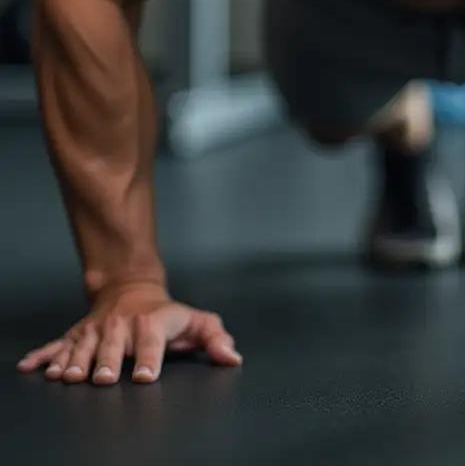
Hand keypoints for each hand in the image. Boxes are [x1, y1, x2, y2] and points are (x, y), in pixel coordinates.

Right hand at [16, 282, 241, 384]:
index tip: (146, 376)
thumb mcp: (194, 321)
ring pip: (82, 347)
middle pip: (112, 347)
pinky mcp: (77, 335)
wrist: (132, 287)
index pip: (152, 342)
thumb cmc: (165, 315)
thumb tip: (232, 357)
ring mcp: (96, 331)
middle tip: (104, 378)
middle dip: (107, 362)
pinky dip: (43, 356)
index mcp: (150, 323)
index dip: (150, 358)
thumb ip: (215, 337)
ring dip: (74, 362)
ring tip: (68, 377)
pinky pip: (56, 345)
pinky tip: (30, 367)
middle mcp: (120, 326)